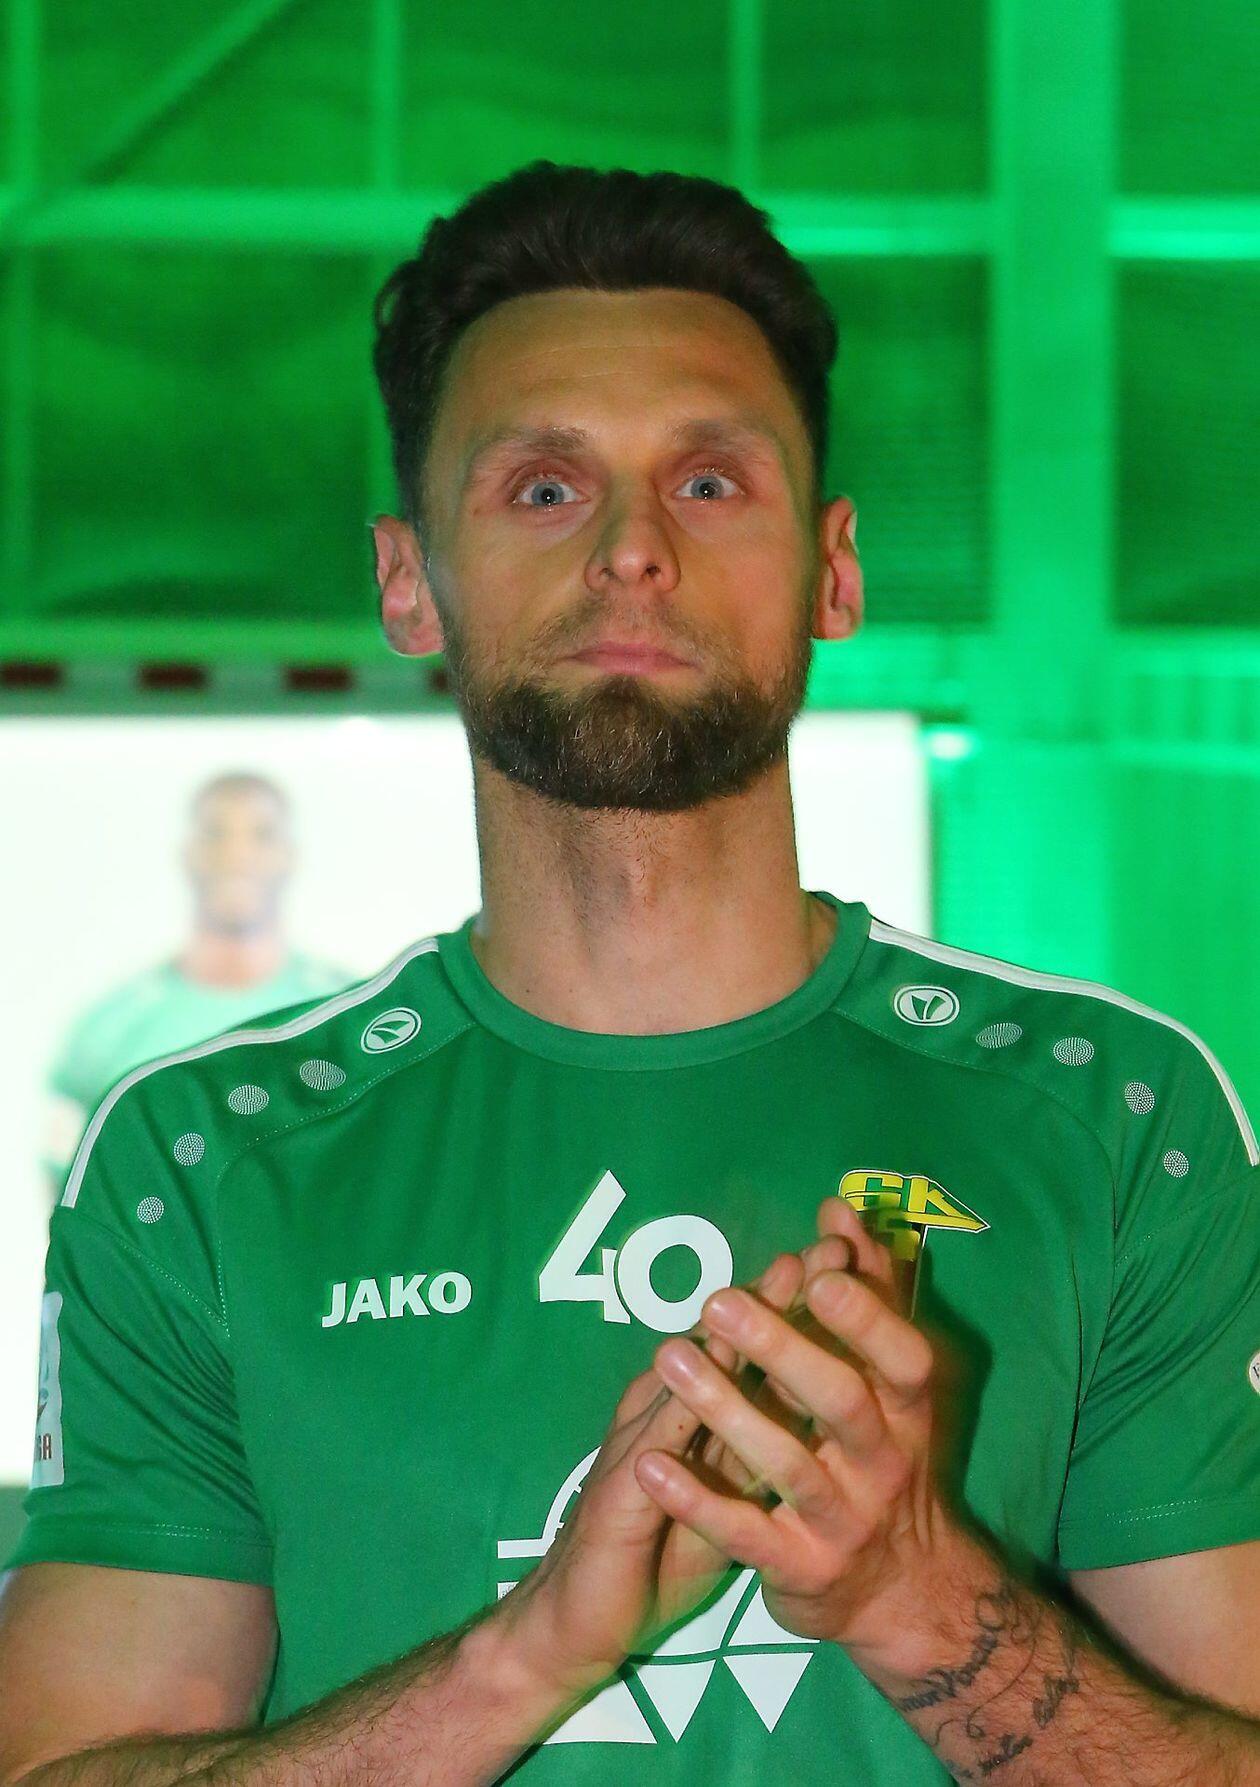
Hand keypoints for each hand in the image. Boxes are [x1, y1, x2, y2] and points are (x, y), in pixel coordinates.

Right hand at [495, 1247, 826, 1701]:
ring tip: (759, 1293)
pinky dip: (672, 1413)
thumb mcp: (726, 1493)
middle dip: (773, 1298)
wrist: (581, 1616)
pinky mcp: (618, 1491)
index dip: (800, 1306)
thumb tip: (821, 1399)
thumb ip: (763, 1442)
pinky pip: (650, 1448)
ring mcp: (639, 1442)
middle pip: (726, 1345)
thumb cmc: (659, 1550)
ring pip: (688, 1379)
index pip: (757, 1348)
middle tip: (816, 1253)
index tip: (845, 1257)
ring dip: (725, 1336)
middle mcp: (668, 1411)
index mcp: (701, 1411)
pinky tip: (687, 1380)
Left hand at [635, 1195, 976, 1662]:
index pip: (904, 1358)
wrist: (901, 1594)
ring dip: (726, 1409)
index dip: (867, 1316)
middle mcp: (884, 1464)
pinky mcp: (801, 1570)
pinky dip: (697, 1499)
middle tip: (722, 1300)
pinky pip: (745, 1534)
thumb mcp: (892, 1383)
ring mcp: (843, 1521)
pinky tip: (648, 1463)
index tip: (820, 1268)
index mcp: (909, 1412)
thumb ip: (869, 1291)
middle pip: (842, 1403)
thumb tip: (838, 1207)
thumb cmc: (885, 1456)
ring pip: (787, 1464)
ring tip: (670, 1356)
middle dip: (784, 1348)